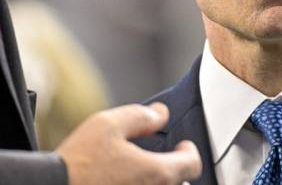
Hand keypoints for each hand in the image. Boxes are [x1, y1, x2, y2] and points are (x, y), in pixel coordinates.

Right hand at [56, 102, 201, 184]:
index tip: (181, 147)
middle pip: (181, 182)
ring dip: (160, 182)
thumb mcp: (108, 125)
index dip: (189, 151)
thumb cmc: (77, 163)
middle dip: (174, 170)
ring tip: (142, 174)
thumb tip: (160, 114)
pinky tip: (127, 182)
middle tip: (159, 160)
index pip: (193, 164)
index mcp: (158, 172)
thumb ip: (140, 116)